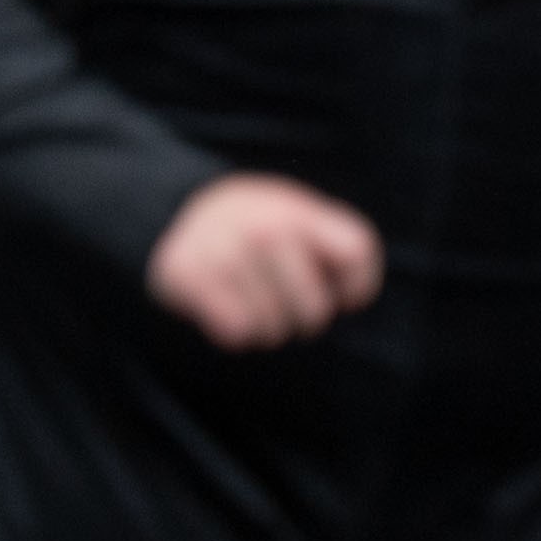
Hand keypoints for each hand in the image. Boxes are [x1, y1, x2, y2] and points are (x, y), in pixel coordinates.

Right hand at [144, 174, 383, 349]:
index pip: (356, 252)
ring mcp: (222, 251)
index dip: (358, 287)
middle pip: (315, 312)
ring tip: (254, 300)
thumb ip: (338, 249)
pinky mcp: (184, 274)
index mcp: (298, 211)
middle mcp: (261, 228)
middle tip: (288, 301)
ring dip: (268, 328)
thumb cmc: (260, 228)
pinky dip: (234, 330)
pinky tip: (225, 306)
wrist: (182, 207)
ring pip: (273, 330)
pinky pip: (234, 333)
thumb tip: (350, 300)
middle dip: (307, 318)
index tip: (341, 292)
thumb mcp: (302, 219)